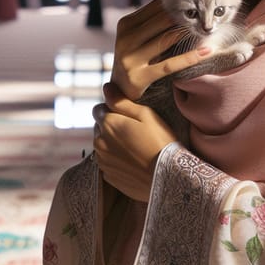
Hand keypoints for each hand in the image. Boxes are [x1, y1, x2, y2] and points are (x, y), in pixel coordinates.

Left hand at [93, 82, 175, 201]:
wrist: (166, 177)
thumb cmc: (160, 141)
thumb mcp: (146, 115)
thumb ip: (121, 101)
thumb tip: (106, 87)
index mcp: (107, 124)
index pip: (98, 109)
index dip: (112, 109)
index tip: (128, 115)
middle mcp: (99, 142)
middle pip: (100, 127)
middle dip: (112, 126)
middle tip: (134, 130)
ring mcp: (102, 161)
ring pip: (103, 145)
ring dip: (113, 143)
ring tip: (135, 146)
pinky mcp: (108, 176)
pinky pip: (108, 161)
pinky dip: (116, 159)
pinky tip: (133, 160)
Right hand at [112, 0, 208, 99]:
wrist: (120, 89)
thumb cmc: (136, 56)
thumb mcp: (138, 35)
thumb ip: (153, 19)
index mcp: (126, 24)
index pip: (156, 7)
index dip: (177, 3)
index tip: (197, 0)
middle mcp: (125, 38)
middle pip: (162, 21)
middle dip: (185, 16)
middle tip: (205, 12)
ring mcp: (130, 58)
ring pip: (166, 39)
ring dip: (188, 33)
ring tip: (206, 28)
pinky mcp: (139, 76)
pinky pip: (170, 65)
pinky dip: (190, 57)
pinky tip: (206, 51)